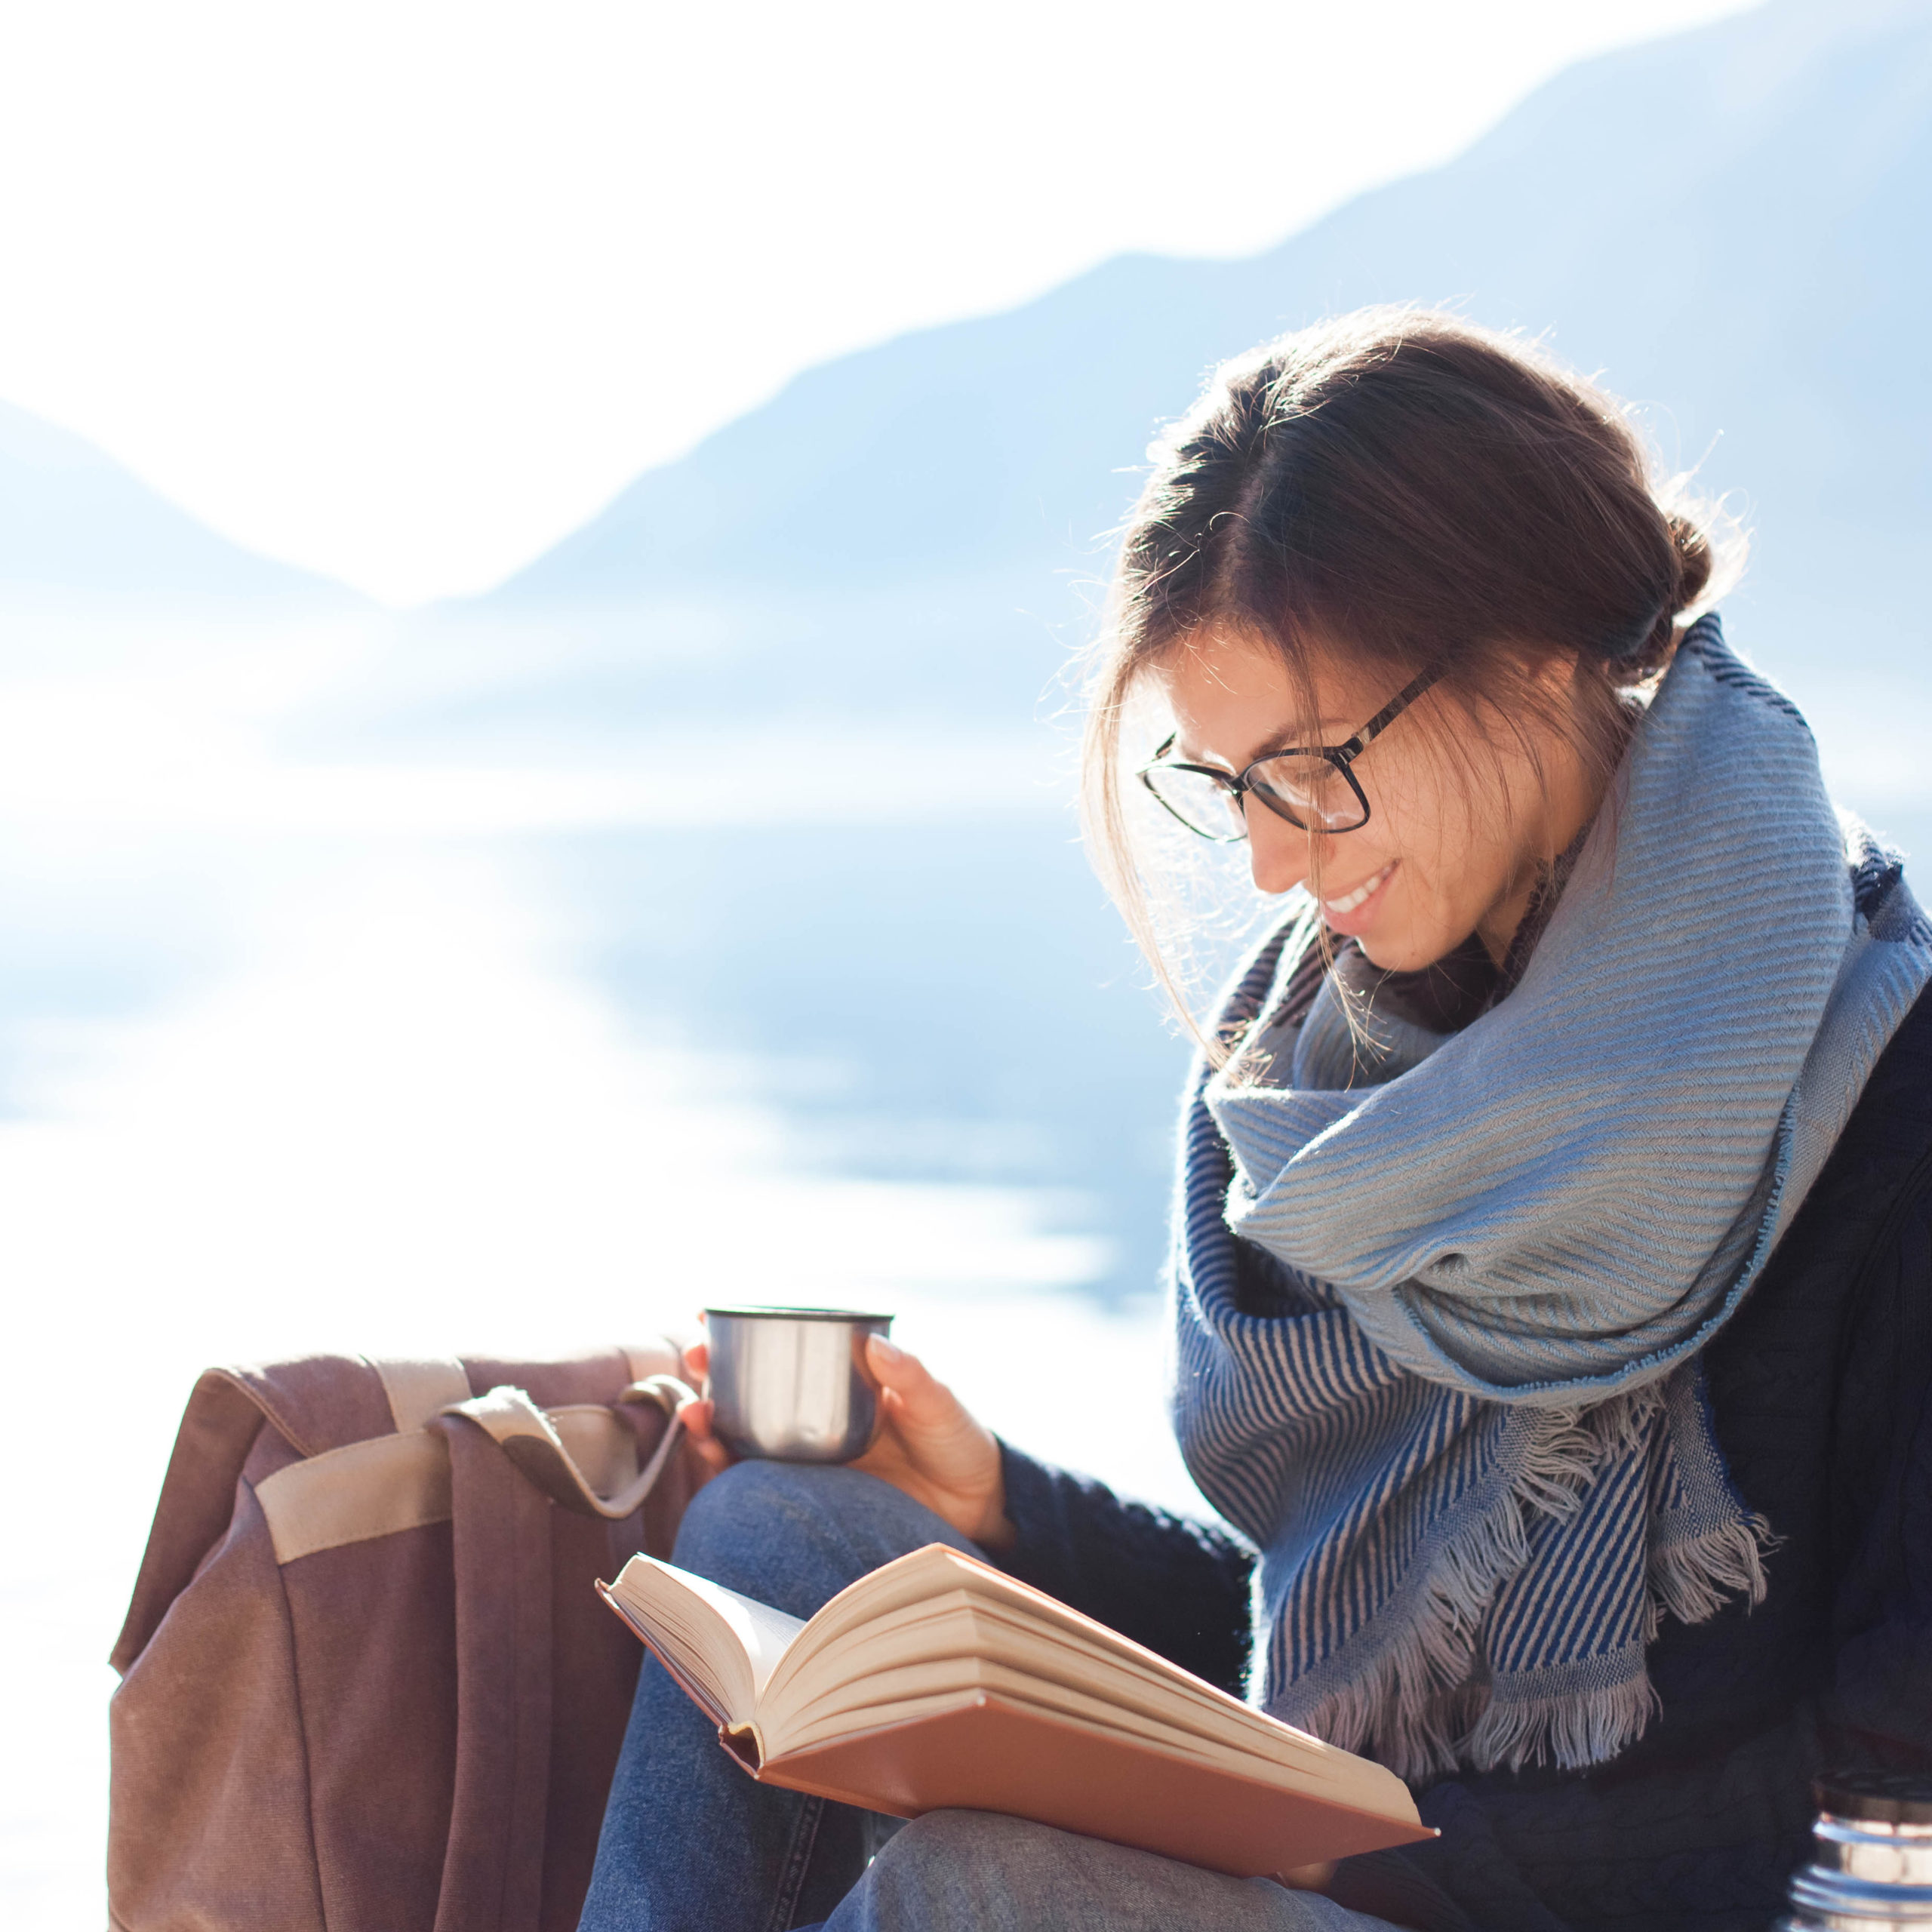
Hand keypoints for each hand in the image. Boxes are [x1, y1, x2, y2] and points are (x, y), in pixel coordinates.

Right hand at [672, 1330, 1013, 1550]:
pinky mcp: (805, 1497)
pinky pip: (755, 1483)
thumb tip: (877, 1344)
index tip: (708, 1314)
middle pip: (748, 1386)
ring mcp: (806, 1455)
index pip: (783, 1344)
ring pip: (741, 1433)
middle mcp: (814, 1412)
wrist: (973, 1508)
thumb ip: (913, 1377)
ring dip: (710, 1421)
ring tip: (697, 1412)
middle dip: (712, 1370)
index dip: (740, 1329)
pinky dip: (727, 1472)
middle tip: (697, 1358)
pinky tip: (714, 1460)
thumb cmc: (957, 1442)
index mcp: (841, 1379)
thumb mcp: (940, 1405)